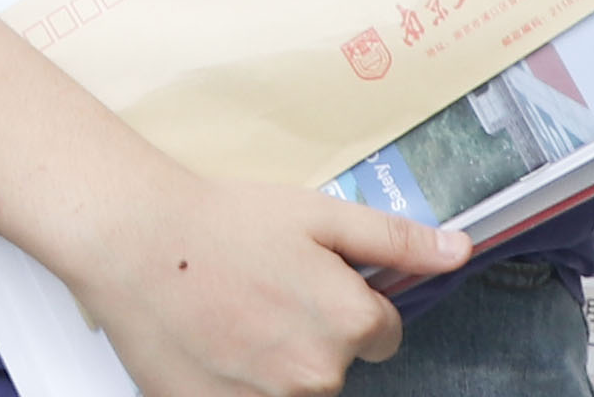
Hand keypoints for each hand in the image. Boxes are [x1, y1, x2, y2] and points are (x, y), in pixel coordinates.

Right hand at [61, 172, 464, 396]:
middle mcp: (317, 376)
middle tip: (259, 290)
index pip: (383, 333)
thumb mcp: (317, 214)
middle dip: (309, 332)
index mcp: (348, 324)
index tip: (306, 280)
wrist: (133, 242)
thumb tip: (460, 252)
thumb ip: (395, 240)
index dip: (348, 302)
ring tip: (228, 314)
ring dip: (271, 360)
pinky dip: (234, 381)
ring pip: (293, 387)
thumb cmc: (222, 222)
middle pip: (335, 364)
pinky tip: (210, 344)